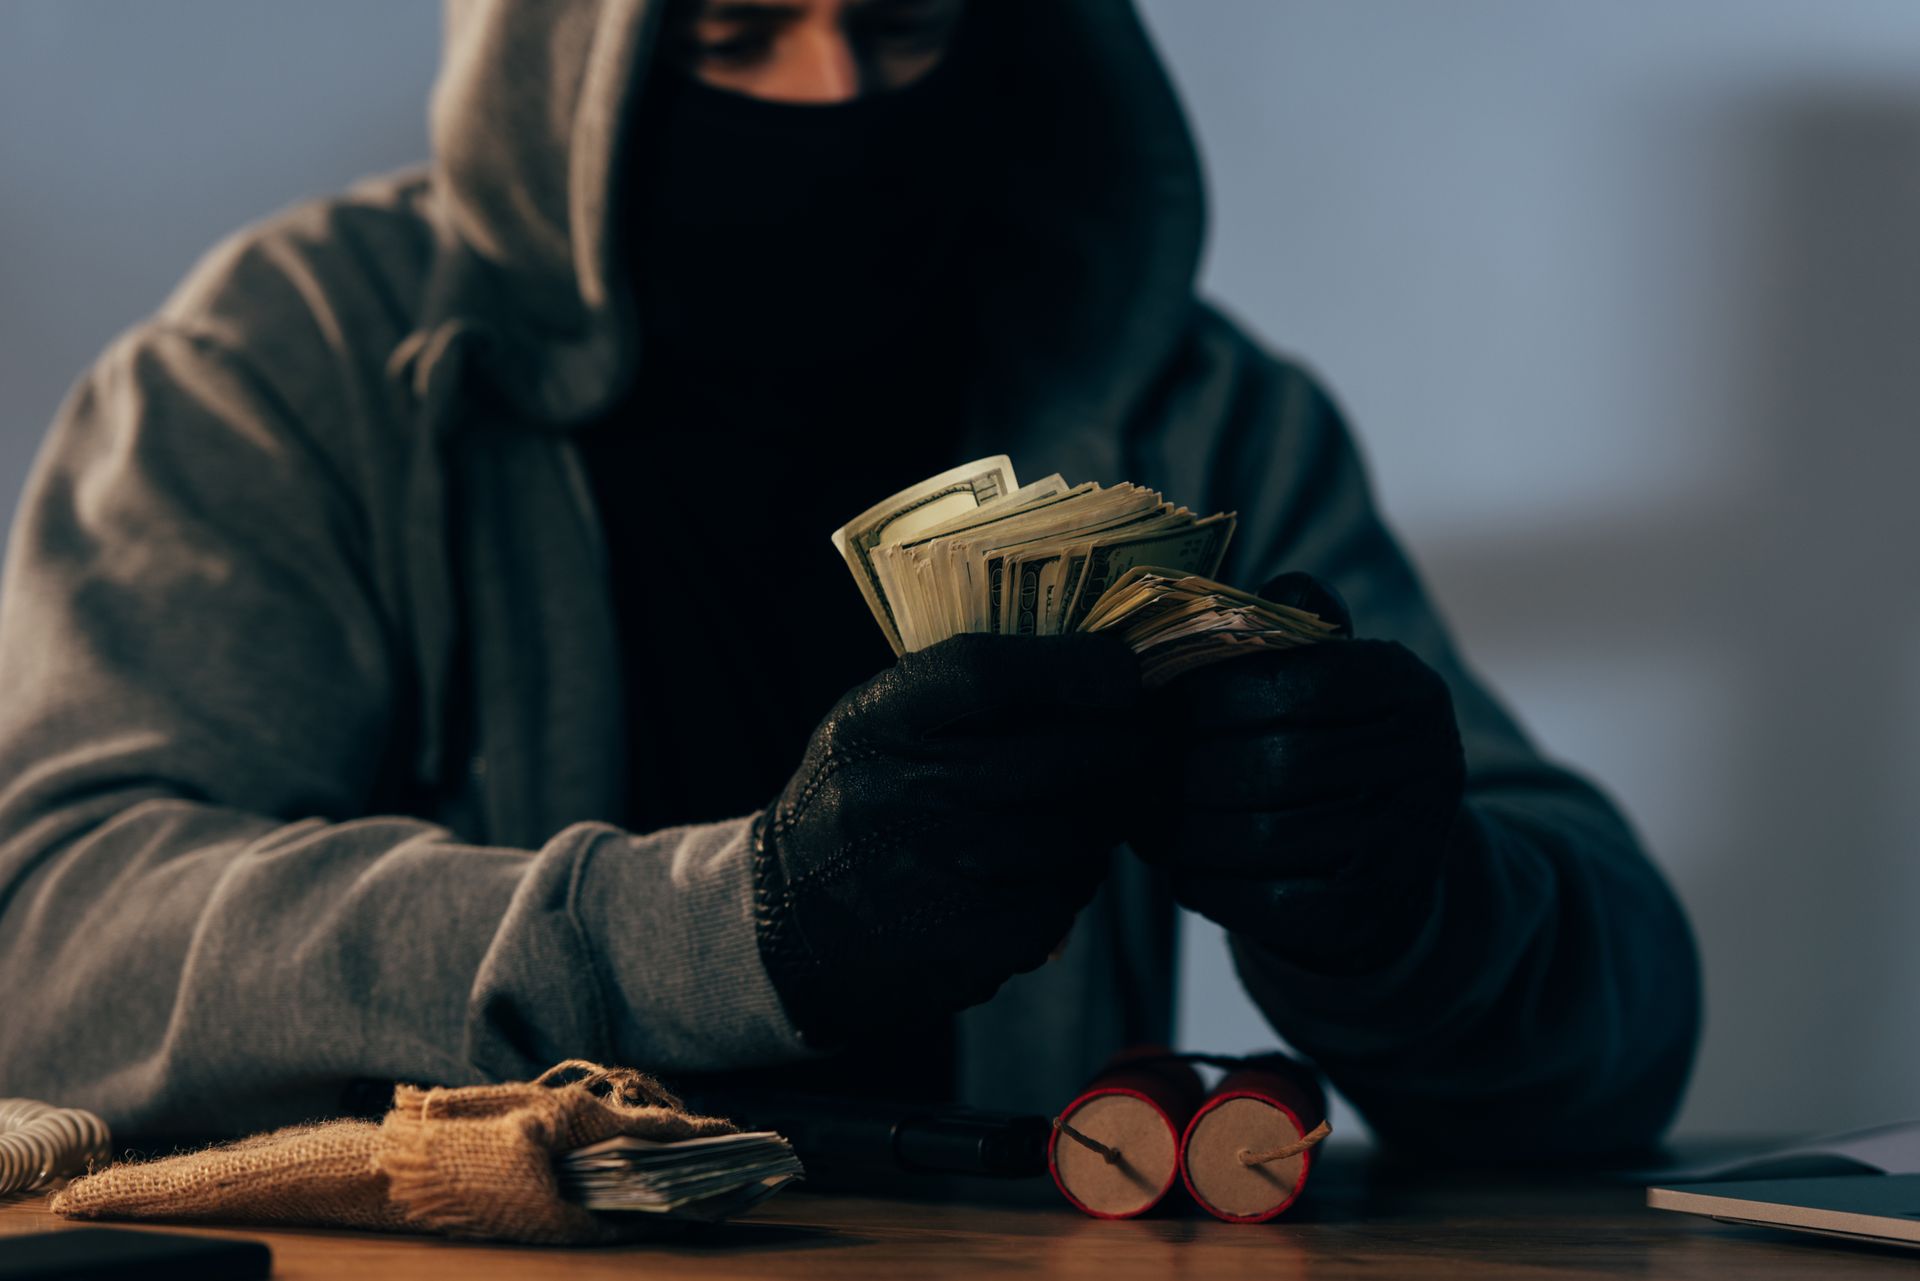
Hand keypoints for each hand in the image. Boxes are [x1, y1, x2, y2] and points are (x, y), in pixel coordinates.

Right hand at [753, 633, 1147, 1046]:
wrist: (791, 923)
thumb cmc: (860, 804)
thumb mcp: (874, 728)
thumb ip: (957, 696)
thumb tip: (1091, 667)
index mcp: (879, 724)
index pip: (986, 674)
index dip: (1070, 667)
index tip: (1122, 670)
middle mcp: (906, 792)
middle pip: (1058, 756)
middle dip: (1123, 749)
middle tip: (1142, 747)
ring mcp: (940, 871)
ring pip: (1077, 832)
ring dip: (1101, 820)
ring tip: (1088, 813)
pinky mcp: (971, 938)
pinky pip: (1064, 898)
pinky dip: (1072, 882)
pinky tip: (1049, 871)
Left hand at [1134, 573, 1465, 973]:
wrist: (1387, 875)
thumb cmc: (1329, 753)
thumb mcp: (1326, 679)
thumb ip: (1288, 629)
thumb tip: (1248, 587)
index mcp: (1409, 687)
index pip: (1294, 679)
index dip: (1208, 695)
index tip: (1154, 705)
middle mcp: (1426, 763)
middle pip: (1270, 763)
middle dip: (1183, 771)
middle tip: (1129, 773)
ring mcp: (1404, 847)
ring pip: (1257, 836)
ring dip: (1181, 832)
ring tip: (1142, 821)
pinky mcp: (1371, 916)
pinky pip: (1262, 902)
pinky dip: (1205, 883)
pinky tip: (1183, 868)